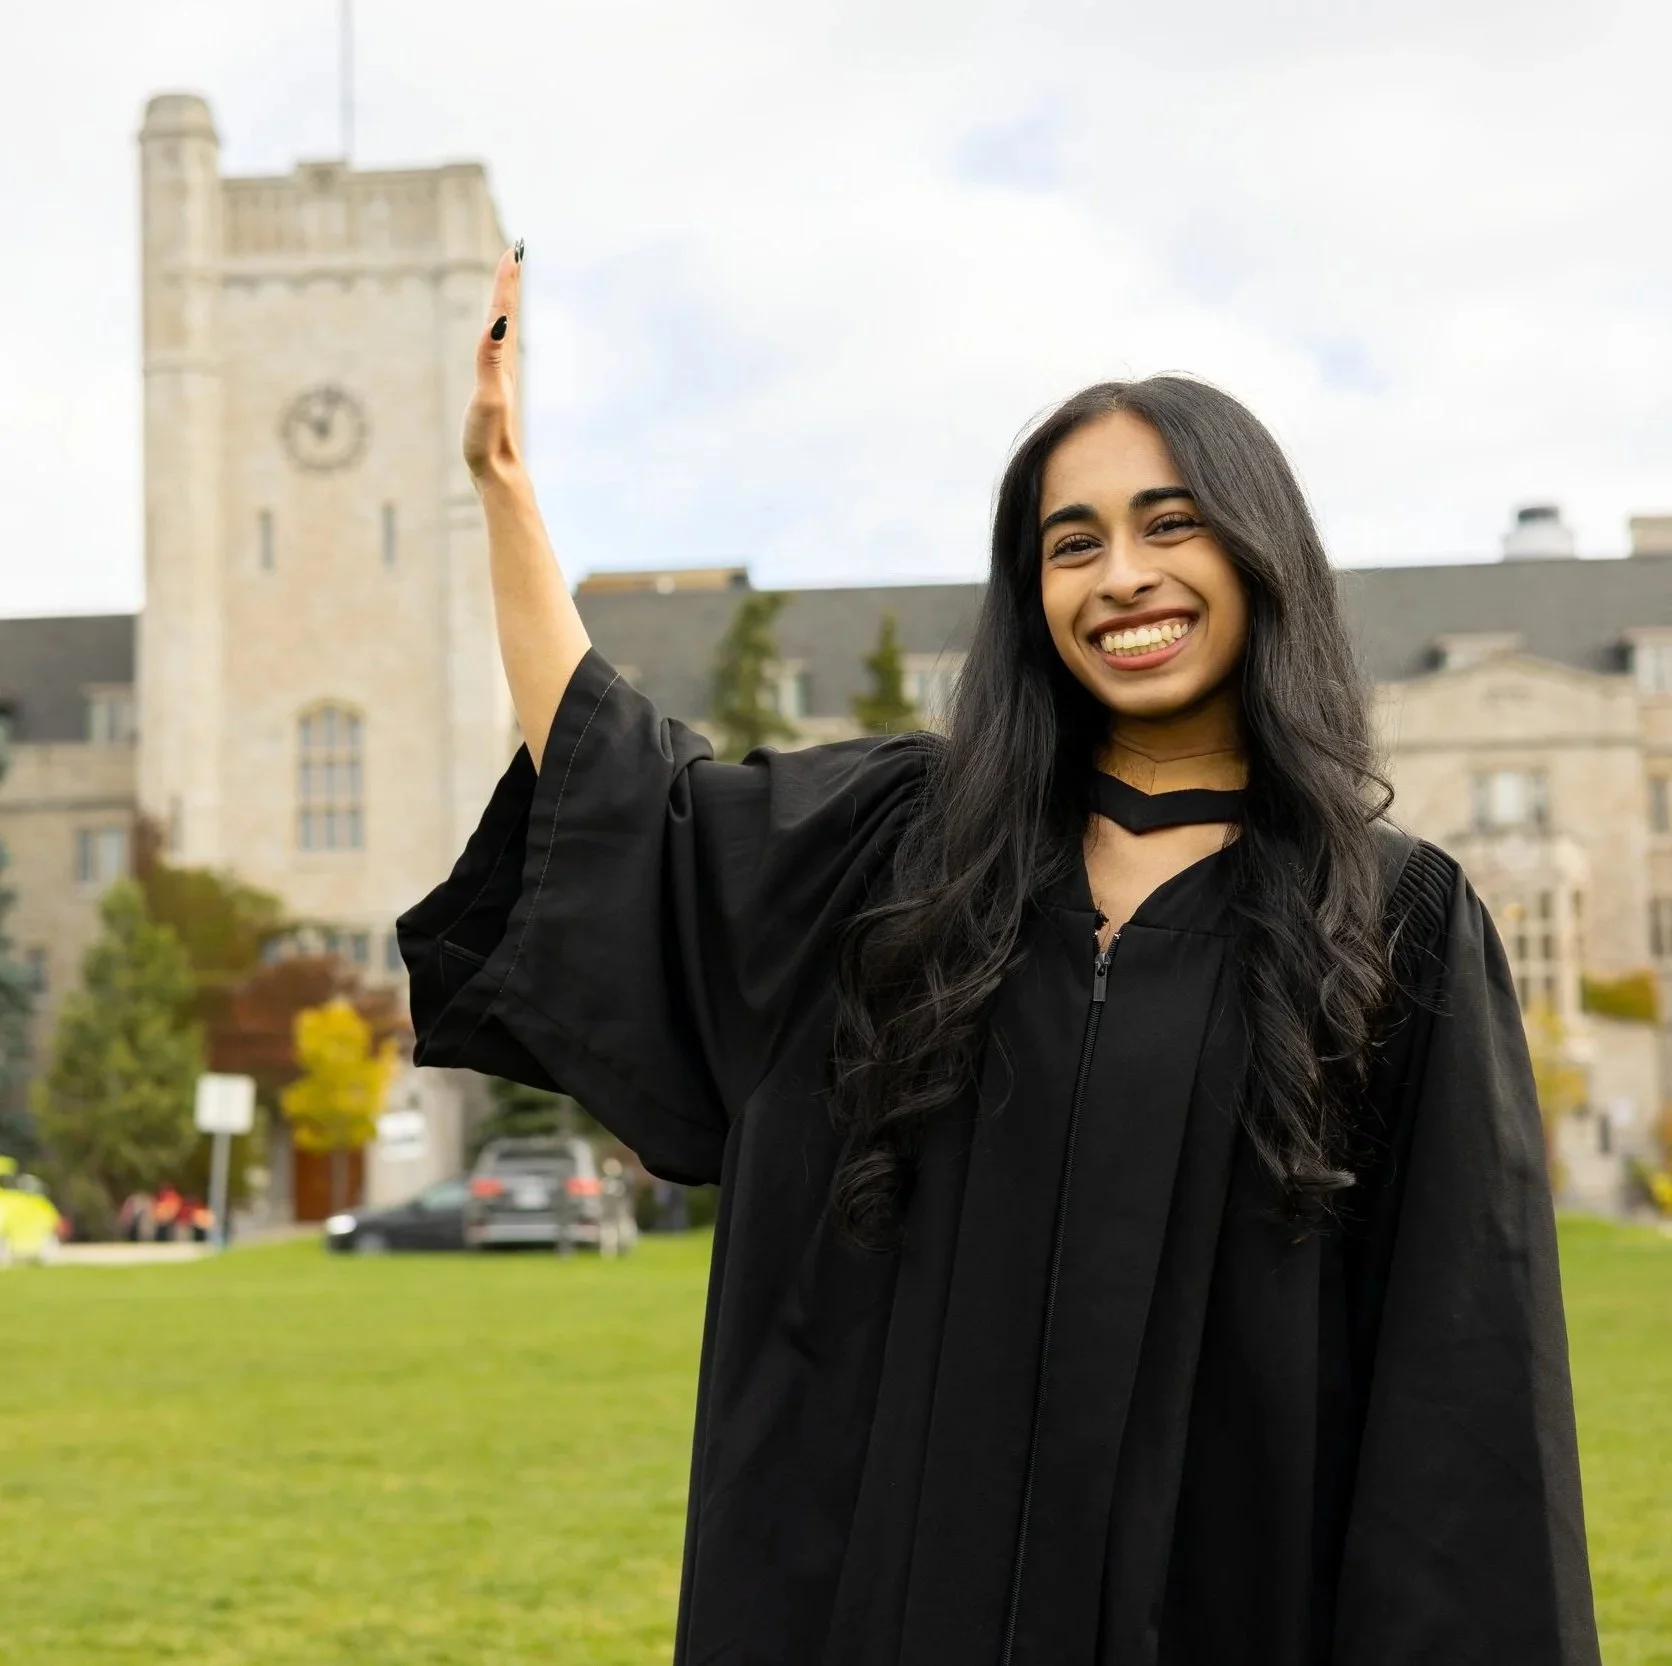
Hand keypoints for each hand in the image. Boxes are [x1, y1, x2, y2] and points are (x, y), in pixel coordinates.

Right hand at [463, 244, 523, 488]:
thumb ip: (489, 358)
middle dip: (508, 283)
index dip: (506, 282)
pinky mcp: (493, 389)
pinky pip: (495, 349)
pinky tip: (497, 330)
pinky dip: (497, 330)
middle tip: (515, 251)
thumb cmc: (488, 438)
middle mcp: (503, 364)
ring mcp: (499, 377)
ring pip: (503, 330)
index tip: (514, 250)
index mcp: (501, 361)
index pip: (502, 313)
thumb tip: (496, 323)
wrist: (498, 472)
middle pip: (506, 315)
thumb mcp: (487, 396)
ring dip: (505, 302)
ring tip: (508, 280)